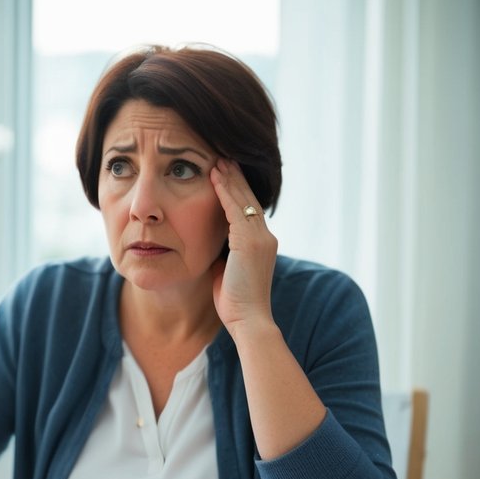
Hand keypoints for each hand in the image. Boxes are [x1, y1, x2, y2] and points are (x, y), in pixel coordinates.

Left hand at [209, 158, 278, 330]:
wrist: (249, 321)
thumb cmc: (236, 305)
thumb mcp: (229, 274)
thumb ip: (226, 256)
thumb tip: (214, 248)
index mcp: (262, 245)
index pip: (249, 211)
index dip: (237, 192)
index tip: (226, 175)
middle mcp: (265, 237)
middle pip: (249, 199)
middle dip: (235, 178)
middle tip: (223, 157)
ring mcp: (260, 238)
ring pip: (243, 200)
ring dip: (229, 178)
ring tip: (217, 159)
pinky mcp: (249, 242)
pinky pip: (235, 209)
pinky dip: (224, 191)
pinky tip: (214, 176)